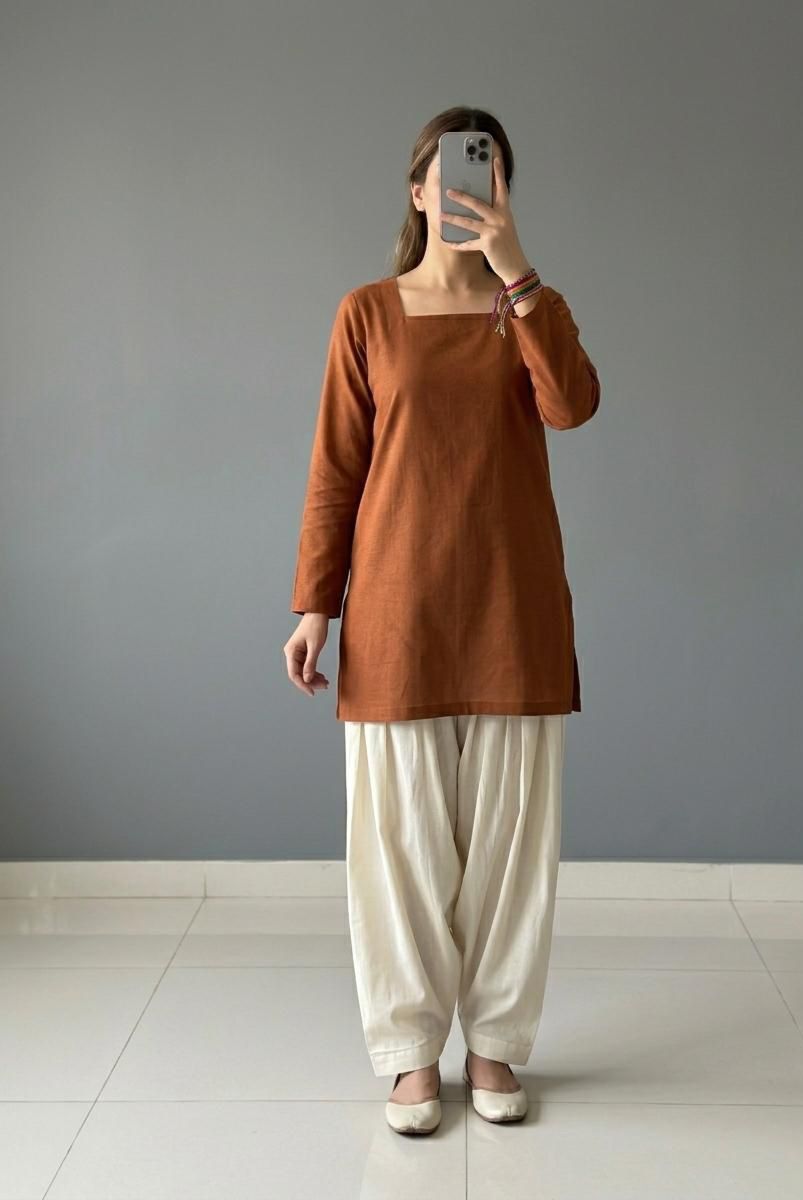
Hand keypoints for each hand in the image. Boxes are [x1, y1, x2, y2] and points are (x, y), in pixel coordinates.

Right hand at [284, 614, 330, 697]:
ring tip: (325, 683)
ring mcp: (296, 653)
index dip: (303, 685)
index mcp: (291, 652)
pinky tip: (322, 676)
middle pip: (298, 674)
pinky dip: (314, 672)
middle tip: (324, 687)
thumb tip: (307, 680)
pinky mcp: (302, 652)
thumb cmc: (316, 626)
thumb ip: (311, 664)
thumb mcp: (315, 646)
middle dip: (311, 682)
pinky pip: (306, 666)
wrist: (318, 613)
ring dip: (313, 678)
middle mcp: (291, 654)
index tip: (312, 693)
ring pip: (303, 671)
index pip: (294, 674)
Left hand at [440, 152, 531, 283]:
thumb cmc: (508, 245)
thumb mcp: (504, 226)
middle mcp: (500, 219)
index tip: (493, 158)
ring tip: (442, 215)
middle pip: (478, 203)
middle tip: (448, 190)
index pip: (501, 188)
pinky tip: (447, 242)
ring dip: (454, 219)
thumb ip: (494, 214)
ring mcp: (494, 232)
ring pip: (469, 223)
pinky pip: (468, 244)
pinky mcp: (488, 245)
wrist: (516, 267)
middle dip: (462, 197)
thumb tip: (477, 205)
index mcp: (505, 212)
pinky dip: (457, 244)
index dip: (498, 173)